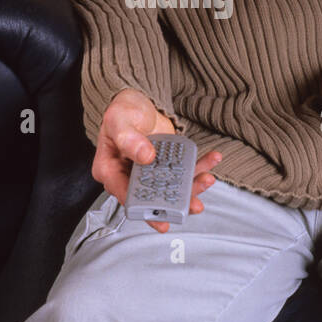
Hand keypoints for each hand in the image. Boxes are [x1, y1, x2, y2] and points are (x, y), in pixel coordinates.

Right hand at [93, 88, 222, 232]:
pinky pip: (183, 172)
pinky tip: (211, 160)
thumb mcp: (120, 120)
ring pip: (172, 187)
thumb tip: (145, 156)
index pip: (126, 196)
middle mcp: (129, 177)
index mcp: (110, 171)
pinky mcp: (166, 166)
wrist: (140, 101)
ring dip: (192, 187)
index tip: (163, 219)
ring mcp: (150, 173)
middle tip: (195, 204)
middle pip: (153, 197)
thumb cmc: (123, 110)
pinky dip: (199, 167)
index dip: (145, 210)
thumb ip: (129, 138)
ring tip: (208, 179)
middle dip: (176, 202)